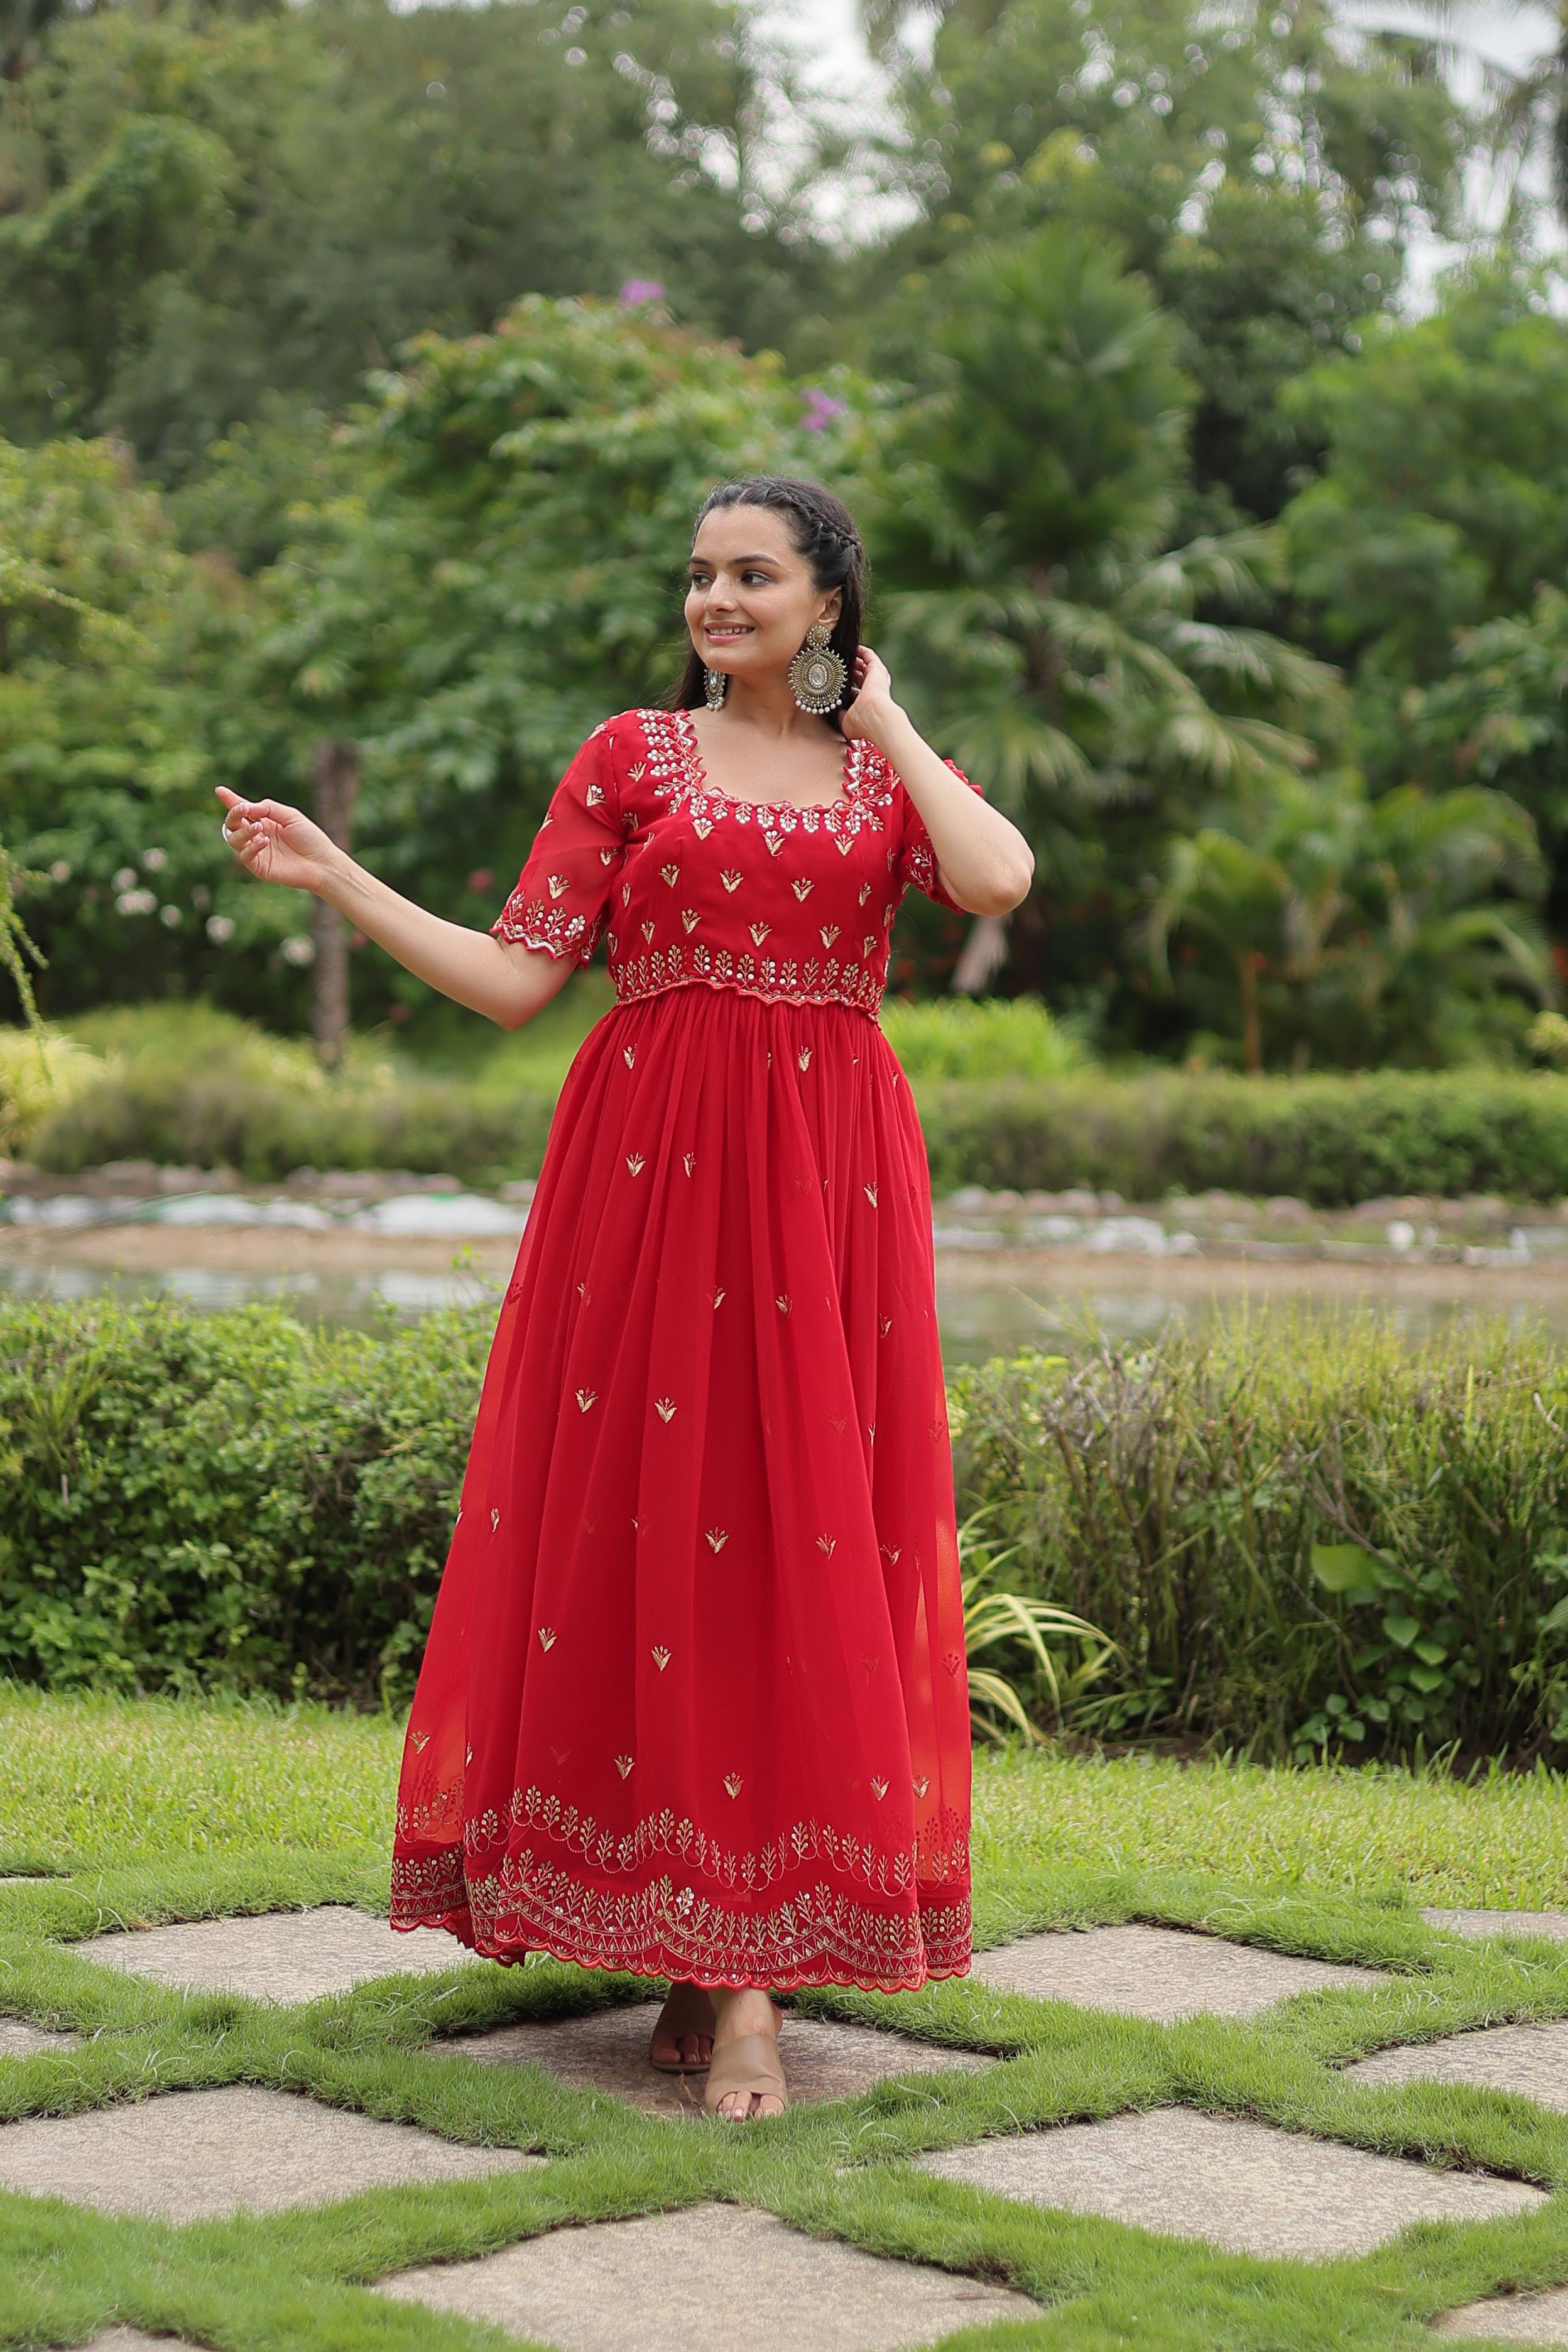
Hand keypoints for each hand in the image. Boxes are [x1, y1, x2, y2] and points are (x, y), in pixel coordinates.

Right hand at [216, 787, 339, 894]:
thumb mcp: (290, 815)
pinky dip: (251, 846)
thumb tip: (245, 807)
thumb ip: (267, 808)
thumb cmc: (309, 837)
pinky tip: (264, 841)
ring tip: (259, 827)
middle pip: (232, 824)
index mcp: (264, 820)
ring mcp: (256, 851)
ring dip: (243, 831)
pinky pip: (245, 856)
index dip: (230, 800)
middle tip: (242, 809)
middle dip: (233, 814)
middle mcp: (257, 835)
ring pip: (233, 839)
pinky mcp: (258, 867)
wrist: (322, 862)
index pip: (243, 810)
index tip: (219, 790)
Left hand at [839, 645, 901, 744]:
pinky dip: (860, 650)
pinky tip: (850, 646)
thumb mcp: (845, 721)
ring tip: (840, 653)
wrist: (876, 717)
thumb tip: (831, 711)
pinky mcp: (877, 669)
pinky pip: (869, 655)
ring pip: (863, 665)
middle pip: (858, 677)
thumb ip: (838, 715)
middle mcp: (871, 691)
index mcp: (864, 704)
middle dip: (847, 671)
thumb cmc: (861, 722)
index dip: (844, 687)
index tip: (831, 682)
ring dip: (853, 659)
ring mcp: (875, 679)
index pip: (854, 692)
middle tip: (833, 664)